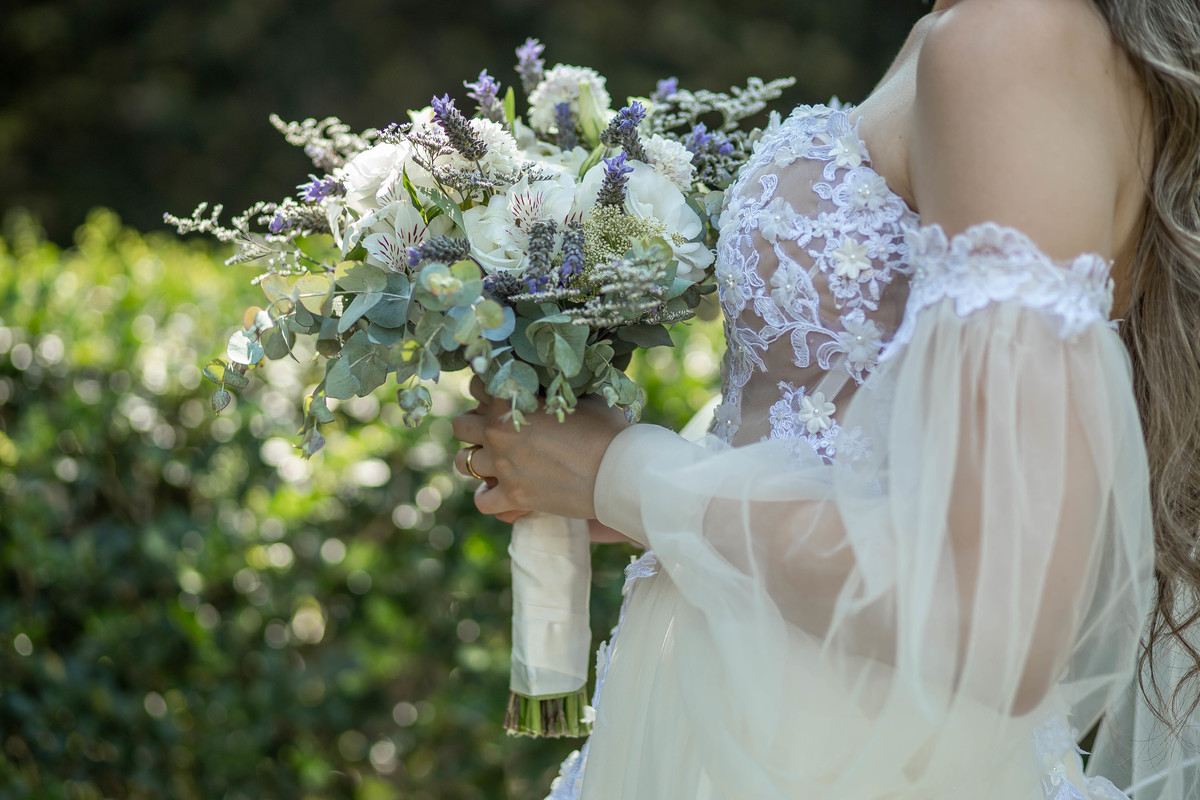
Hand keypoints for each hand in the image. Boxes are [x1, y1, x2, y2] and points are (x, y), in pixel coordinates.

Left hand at [453, 378, 629, 519]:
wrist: (619, 472)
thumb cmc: (607, 428)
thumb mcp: (582, 396)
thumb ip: (556, 389)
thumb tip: (554, 379)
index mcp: (511, 401)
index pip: (476, 385)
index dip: (487, 389)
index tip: (500, 396)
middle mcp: (498, 433)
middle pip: (460, 425)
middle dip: (473, 425)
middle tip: (493, 429)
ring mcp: (503, 467)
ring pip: (463, 463)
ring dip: (475, 460)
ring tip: (493, 461)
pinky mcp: (513, 497)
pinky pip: (482, 501)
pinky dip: (489, 497)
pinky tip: (501, 491)